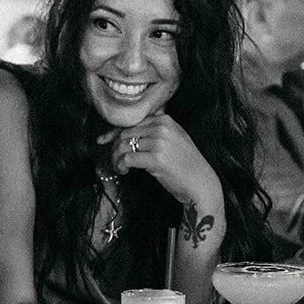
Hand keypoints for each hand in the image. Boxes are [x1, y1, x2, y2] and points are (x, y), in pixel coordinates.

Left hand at [99, 114, 221, 219]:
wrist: (200, 182)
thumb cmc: (185, 164)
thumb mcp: (174, 138)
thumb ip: (154, 131)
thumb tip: (124, 133)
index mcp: (165, 120)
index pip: (132, 123)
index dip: (114, 133)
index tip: (103, 141)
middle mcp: (162, 128)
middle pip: (125, 134)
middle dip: (115, 148)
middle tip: (115, 160)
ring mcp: (159, 142)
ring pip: (123, 146)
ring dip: (116, 158)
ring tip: (120, 167)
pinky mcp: (156, 158)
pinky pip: (127, 158)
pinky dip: (121, 166)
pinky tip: (124, 171)